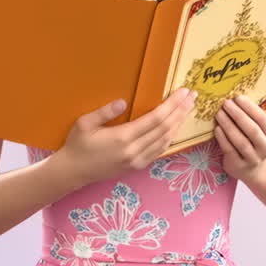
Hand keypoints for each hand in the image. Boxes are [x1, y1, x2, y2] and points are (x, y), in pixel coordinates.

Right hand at [56, 88, 194, 186]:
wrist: (73, 172)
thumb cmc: (77, 145)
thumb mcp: (84, 124)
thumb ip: (104, 112)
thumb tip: (123, 101)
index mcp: (122, 137)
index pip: (155, 119)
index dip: (172, 105)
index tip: (183, 92)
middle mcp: (134, 151)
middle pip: (165, 128)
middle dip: (181, 111)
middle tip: (193, 96)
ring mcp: (137, 161)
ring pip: (165, 140)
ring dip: (179, 123)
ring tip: (188, 108)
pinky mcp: (137, 166)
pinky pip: (159, 151)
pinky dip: (170, 137)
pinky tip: (175, 127)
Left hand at [214, 95, 265, 183]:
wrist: (252, 170)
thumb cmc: (250, 142)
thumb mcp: (256, 130)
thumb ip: (248, 116)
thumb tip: (233, 97)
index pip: (262, 119)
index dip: (250, 107)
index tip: (237, 97)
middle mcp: (264, 147)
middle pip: (252, 130)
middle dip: (238, 115)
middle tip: (226, 103)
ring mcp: (252, 159)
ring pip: (241, 142)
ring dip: (229, 126)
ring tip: (219, 114)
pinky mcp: (239, 166)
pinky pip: (230, 150)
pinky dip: (223, 139)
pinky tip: (217, 129)